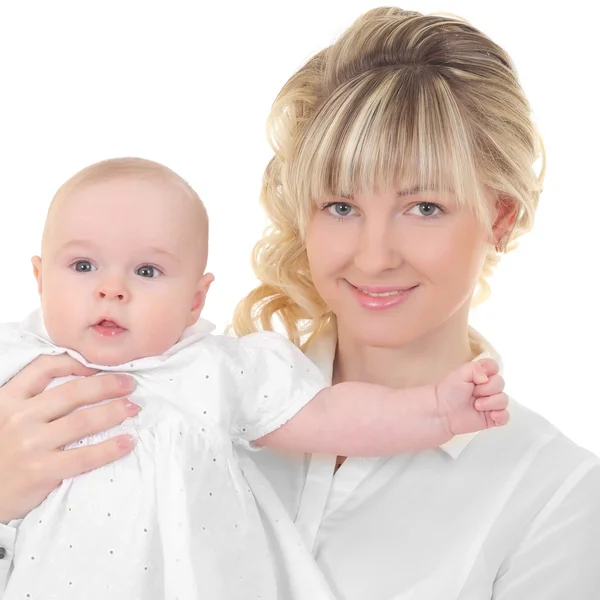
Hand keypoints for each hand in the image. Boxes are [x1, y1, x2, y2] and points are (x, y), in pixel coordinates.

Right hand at [0, 354, 137, 522]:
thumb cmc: (1, 451)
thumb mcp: (4, 416)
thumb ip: (32, 399)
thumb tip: (79, 379)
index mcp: (9, 399)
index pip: (44, 367)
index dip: (75, 362)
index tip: (99, 364)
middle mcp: (20, 418)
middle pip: (73, 392)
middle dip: (107, 385)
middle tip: (129, 384)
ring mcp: (32, 444)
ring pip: (83, 420)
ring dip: (115, 411)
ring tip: (133, 408)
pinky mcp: (42, 471)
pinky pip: (85, 456)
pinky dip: (110, 448)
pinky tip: (127, 442)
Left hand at [436, 358, 508, 436]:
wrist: (442, 412)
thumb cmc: (448, 391)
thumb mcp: (459, 373)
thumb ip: (475, 368)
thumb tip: (486, 378)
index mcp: (480, 375)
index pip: (494, 367)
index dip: (490, 371)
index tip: (480, 377)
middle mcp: (487, 387)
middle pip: (501, 383)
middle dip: (487, 388)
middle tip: (473, 393)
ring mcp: (490, 403)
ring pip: (504, 399)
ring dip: (491, 403)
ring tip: (476, 406)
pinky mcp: (492, 418)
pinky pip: (506, 416)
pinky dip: (501, 416)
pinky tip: (491, 416)